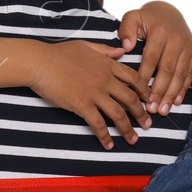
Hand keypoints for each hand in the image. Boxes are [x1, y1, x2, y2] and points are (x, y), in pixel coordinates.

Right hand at [28, 42, 150, 148]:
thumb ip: (106, 50)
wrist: (39, 62)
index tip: (152, 102)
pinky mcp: (82, 105)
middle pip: (131, 99)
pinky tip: (109, 145)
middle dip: (142, 114)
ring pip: (118, 114)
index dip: (145, 92)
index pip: (134, 79)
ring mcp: (94, 93)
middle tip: (149, 125)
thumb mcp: (86, 46)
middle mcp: (105, 79)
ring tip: (133, 140)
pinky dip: (105, 137)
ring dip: (128, 129)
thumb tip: (122, 51)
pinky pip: (98, 124)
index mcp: (108, 64)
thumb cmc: (59, 53)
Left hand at [118, 0, 191, 114]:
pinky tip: (176, 102)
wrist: (169, 12)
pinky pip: (190, 74)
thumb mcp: (133, 17)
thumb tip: (126, 47)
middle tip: (151, 109)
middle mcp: (177, 39)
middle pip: (168, 70)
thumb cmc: (147, 18)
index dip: (145, 78)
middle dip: (159, 91)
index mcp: (160, 32)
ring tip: (162, 110)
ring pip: (180, 75)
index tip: (138, 95)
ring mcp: (188, 47)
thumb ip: (126, 29)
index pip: (151, 59)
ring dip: (171, 94)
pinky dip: (184, 89)